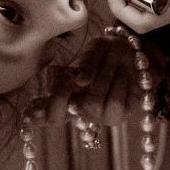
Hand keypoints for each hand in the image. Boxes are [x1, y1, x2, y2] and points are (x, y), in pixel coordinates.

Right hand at [29, 28, 151, 129]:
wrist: (138, 53)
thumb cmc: (108, 53)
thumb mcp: (92, 54)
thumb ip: (82, 67)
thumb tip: (78, 82)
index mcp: (67, 95)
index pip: (48, 112)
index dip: (38, 115)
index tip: (30, 113)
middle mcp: (81, 109)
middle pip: (62, 114)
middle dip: (64, 93)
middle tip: (75, 76)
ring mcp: (99, 115)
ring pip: (92, 103)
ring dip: (102, 75)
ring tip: (111, 60)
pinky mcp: (119, 116)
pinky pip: (115, 103)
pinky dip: (118, 82)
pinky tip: (123, 72)